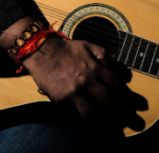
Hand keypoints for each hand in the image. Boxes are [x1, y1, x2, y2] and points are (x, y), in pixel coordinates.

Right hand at [23, 37, 146, 132]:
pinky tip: (71, 103)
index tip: (112, 85)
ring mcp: (73, 92)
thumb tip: (110, 64)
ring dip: (92, 112)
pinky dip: (72, 107)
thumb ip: (102, 54)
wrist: (43, 53)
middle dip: (108, 100)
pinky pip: (71, 109)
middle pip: (107, 99)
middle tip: (104, 99)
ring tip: (91, 111)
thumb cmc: (66, 49)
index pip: (115, 82)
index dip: (115, 84)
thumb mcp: (87, 45)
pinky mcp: (61, 99)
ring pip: (89, 112)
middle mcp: (86, 82)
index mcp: (94, 68)